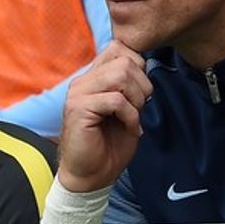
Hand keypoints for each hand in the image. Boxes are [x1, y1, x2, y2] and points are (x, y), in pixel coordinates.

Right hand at [57, 41, 151, 192]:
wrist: (91, 175)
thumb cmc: (109, 144)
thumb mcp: (126, 108)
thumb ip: (130, 85)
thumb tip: (146, 65)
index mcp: (93, 77)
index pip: (118, 48)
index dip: (138, 65)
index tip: (141, 92)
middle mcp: (83, 81)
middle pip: (124, 60)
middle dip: (142, 85)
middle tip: (139, 108)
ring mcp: (79, 93)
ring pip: (120, 76)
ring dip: (136, 99)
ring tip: (133, 117)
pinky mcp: (78, 109)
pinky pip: (116, 100)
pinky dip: (130, 115)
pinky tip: (129, 128)